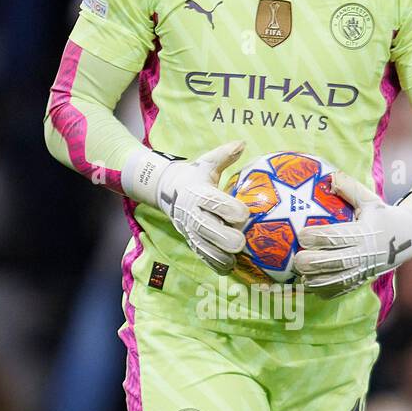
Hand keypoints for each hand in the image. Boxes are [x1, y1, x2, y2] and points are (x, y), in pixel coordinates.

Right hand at [122, 140, 247, 272]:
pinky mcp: (191, 241)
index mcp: (199, 193)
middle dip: (227, 238)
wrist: (167, 190)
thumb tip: (242, 144)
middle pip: (210, 230)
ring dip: (222, 255)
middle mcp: (193, 213)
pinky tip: (229, 266)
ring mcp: (190, 229)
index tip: (245, 214)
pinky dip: (215, 264)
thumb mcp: (206, 163)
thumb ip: (224, 155)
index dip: (232, 210)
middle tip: (241, 241)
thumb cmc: (194, 176)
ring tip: (236, 258)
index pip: (215, 203)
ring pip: (205, 247)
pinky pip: (203, 257)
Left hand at [294, 173, 411, 297]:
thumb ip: (350, 189)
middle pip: (337, 262)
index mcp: (365, 233)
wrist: (406, 238)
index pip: (338, 236)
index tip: (301, 235)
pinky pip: (343, 290)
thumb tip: (331, 177)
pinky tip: (312, 287)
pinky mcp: (363, 280)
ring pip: (338, 281)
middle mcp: (365, 254)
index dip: (318, 236)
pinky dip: (326, 291)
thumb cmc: (382, 215)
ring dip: (318, 281)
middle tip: (297, 260)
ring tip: (302, 277)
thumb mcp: (370, 200)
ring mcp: (364, 270)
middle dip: (314, 263)